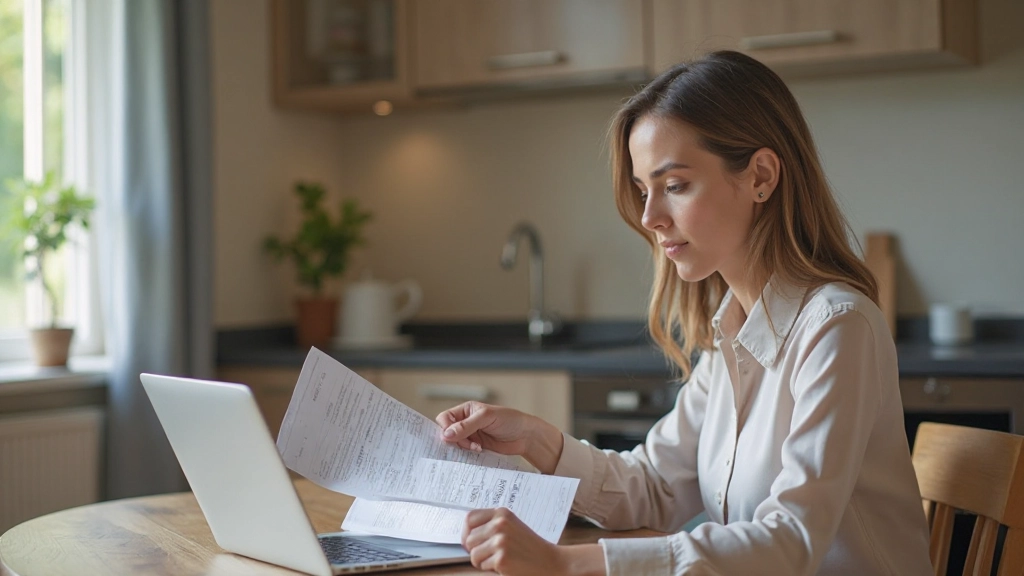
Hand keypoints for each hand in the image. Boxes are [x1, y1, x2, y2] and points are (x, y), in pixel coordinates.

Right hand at [436, 402, 562, 472]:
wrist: (525, 436)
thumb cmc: (509, 420)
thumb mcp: (486, 418)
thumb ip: (466, 425)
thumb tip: (446, 434)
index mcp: (466, 410)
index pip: (445, 418)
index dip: (445, 427)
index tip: (452, 437)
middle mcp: (466, 422)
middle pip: (447, 432)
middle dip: (454, 440)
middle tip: (466, 444)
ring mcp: (471, 436)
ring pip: (455, 444)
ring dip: (463, 447)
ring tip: (477, 447)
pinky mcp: (476, 448)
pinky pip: (464, 452)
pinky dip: (467, 454)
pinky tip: (478, 451)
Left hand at [462, 508, 565, 574]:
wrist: (550, 561)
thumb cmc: (529, 547)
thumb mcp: (511, 526)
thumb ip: (491, 525)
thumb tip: (466, 537)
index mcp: (501, 513)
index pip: (469, 518)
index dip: (466, 532)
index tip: (470, 542)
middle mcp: (500, 523)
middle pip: (468, 539)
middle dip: (476, 550)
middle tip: (491, 555)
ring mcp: (500, 540)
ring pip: (473, 554)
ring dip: (483, 561)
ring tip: (500, 559)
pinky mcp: (501, 558)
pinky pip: (482, 566)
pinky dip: (492, 569)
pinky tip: (507, 565)